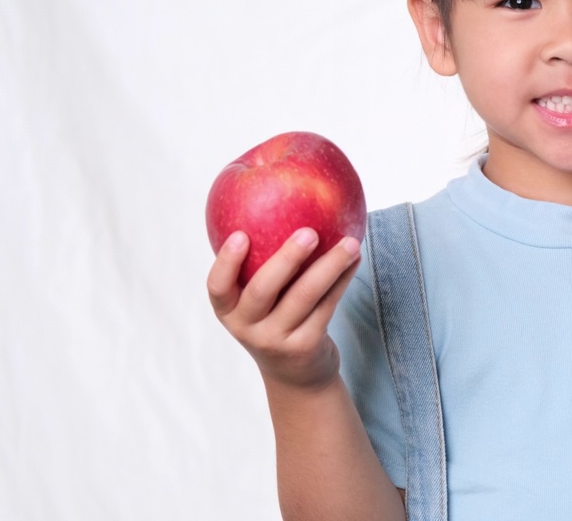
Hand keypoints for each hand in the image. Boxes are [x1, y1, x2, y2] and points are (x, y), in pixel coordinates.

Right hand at [207, 228, 360, 389]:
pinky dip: (343, 279)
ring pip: (304, 297)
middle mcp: (247, 328)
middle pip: (263, 291)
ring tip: (350, 242)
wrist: (295, 375)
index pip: (217, 287)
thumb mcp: (258, 301)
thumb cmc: (275, 319)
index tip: (240, 234)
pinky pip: (327, 306)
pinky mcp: (306, 346)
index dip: (226, 262)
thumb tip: (277, 197)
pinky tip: (354, 259)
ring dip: (330, 266)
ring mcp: (276, 340)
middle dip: (286, 259)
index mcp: (228, 311)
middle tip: (310, 232)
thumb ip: (258, 263)